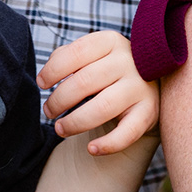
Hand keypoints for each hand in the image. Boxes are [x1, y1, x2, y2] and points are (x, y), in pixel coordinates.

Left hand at [40, 31, 159, 155]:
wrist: (146, 87)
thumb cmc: (106, 70)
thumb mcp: (90, 56)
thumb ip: (66, 58)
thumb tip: (46, 77)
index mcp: (111, 41)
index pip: (77, 52)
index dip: (53, 70)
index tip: (42, 84)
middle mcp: (129, 60)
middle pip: (85, 81)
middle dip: (58, 100)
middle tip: (48, 111)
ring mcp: (141, 86)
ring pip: (102, 107)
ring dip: (75, 122)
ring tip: (60, 129)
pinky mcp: (149, 111)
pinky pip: (128, 132)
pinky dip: (108, 144)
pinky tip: (91, 149)